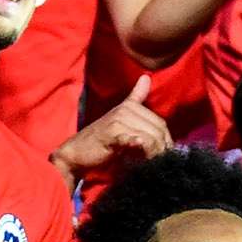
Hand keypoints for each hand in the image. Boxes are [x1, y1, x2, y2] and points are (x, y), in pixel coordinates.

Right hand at [52, 78, 170, 178]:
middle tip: (160, 162)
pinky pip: (132, 139)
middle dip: (163, 148)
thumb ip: (134, 100)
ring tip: (152, 164)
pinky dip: (139, 145)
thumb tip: (146, 77)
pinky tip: (141, 150)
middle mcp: (125, 110)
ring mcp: (118, 120)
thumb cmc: (100, 142)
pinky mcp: (111, 133)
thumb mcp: (120, 122)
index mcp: (130, 106)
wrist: (75, 154)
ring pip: (149, 136)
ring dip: (154, 152)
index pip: (160, 123)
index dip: (166, 140)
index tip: (164, 155)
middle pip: (158, 129)